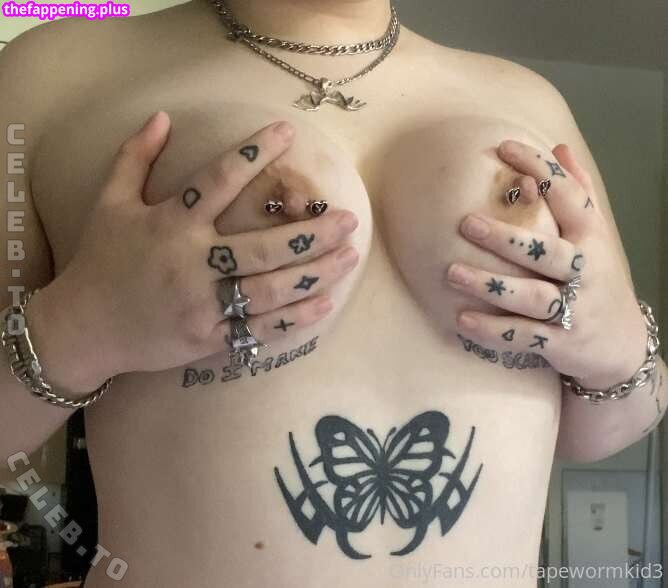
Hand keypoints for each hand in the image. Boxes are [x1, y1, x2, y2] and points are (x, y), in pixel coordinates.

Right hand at [40, 112, 358, 386]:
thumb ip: (134, 157)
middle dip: (310, 233)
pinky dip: (294, 317)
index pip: (217, 180)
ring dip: (314, 274)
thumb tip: (162, 115)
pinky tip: (325, 303)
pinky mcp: (208, 338)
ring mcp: (201, 304)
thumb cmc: (100, 262)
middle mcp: (190, 263)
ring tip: (349, 256)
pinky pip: (259, 328)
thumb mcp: (109, 202)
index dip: (253, 152)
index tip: (287, 132)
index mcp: (169, 224)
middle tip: (349, 219)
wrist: (84, 329)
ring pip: (269, 289)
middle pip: (261, 246)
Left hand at [447, 139, 646, 388]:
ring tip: (451, 273)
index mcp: (591, 238)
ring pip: (531, 296)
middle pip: (546, 251)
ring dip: (491, 285)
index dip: (540, 170)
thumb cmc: (599, 280)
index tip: (504, 148)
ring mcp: (574, 309)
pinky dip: (493, 329)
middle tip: (465, 224)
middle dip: (507, 238)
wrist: (622, 345)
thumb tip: (560, 147)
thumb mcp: (596, 234)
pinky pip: (524, 335)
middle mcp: (585, 271)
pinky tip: (462, 319)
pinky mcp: (561, 343)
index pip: (568, 196)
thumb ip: (578, 192)